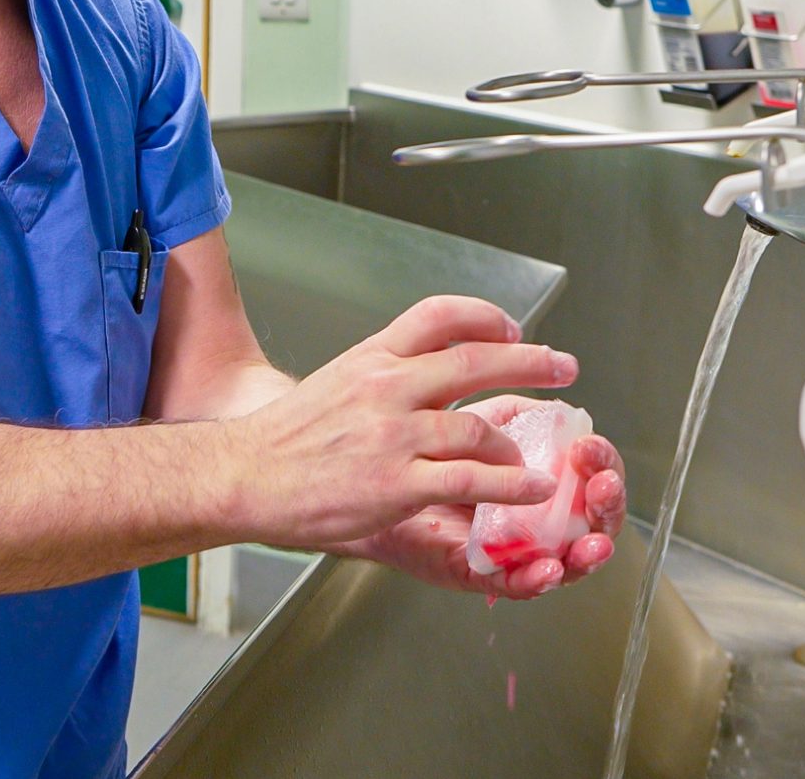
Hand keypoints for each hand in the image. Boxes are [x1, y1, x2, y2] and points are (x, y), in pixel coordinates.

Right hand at [224, 296, 579, 549]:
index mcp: (372, 358)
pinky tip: (528, 488)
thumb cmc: (283, 441)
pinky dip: (510, 485)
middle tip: (562, 367)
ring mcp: (394, 435)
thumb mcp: (334, 383)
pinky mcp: (397, 483)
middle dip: (530, 362)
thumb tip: (423, 375)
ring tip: (532, 457)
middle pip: (475, 360)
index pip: (439, 315)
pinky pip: (471, 481)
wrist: (243, 476)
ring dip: (516, 443)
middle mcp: (387, 387)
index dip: (485, 317)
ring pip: (479, 427)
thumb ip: (381, 376)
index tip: (512, 328)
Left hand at [331, 394, 625, 599]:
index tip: (591, 444)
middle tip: (603, 486)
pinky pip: (512, 582)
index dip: (601, 460)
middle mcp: (529, 513)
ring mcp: (505, 546)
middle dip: (606, 502)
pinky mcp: (473, 571)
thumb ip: (514, 413)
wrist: (353, 482)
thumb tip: (554, 398)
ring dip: (586, 548)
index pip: (588, 472)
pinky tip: (547, 568)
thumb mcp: (467, 421)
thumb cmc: (415, 452)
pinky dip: (533, 578)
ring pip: (564, 555)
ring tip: (592, 540)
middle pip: (589, 514)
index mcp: (536, 474)